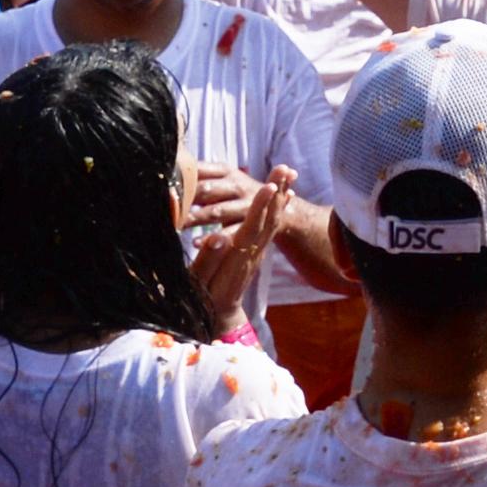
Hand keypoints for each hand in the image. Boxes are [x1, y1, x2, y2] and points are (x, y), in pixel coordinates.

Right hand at [187, 165, 296, 331]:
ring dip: (280, 197)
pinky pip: (270, 226)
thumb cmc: (201, 299)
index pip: (251, 229)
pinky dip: (277, 208)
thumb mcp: (199, 284)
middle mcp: (252, 254)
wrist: (218, 317)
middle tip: (285, 169)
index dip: (260, 208)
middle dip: (276, 194)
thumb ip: (208, 261)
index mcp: (237, 259)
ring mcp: (256, 252)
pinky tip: (282, 194)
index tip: (268, 187)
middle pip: (268, 220)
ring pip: (272, 221)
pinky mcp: (255, 251)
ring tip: (287, 173)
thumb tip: (218, 236)